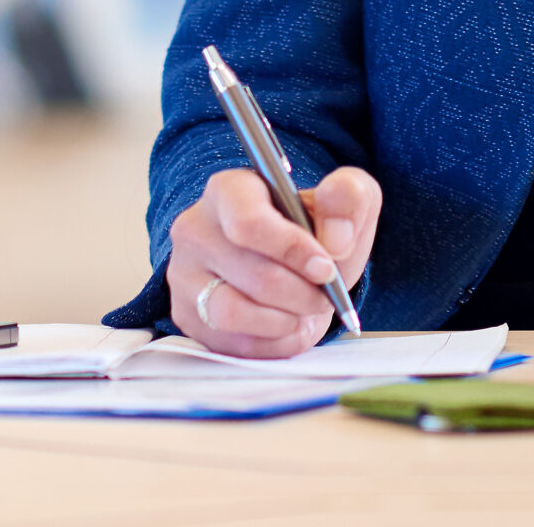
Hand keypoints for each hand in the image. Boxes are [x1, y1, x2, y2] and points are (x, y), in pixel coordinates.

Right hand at [167, 165, 380, 357]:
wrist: (289, 266)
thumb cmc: (311, 230)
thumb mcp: (344, 199)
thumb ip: (348, 198)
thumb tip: (336, 238)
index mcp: (229, 191)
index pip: (248, 223)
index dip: (292, 250)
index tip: (326, 268)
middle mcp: (195, 229)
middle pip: (254, 275)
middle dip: (303, 294)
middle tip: (324, 295)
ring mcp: (184, 275)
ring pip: (234, 313)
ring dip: (285, 320)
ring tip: (303, 310)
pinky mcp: (188, 316)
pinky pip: (232, 343)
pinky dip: (272, 343)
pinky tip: (286, 325)